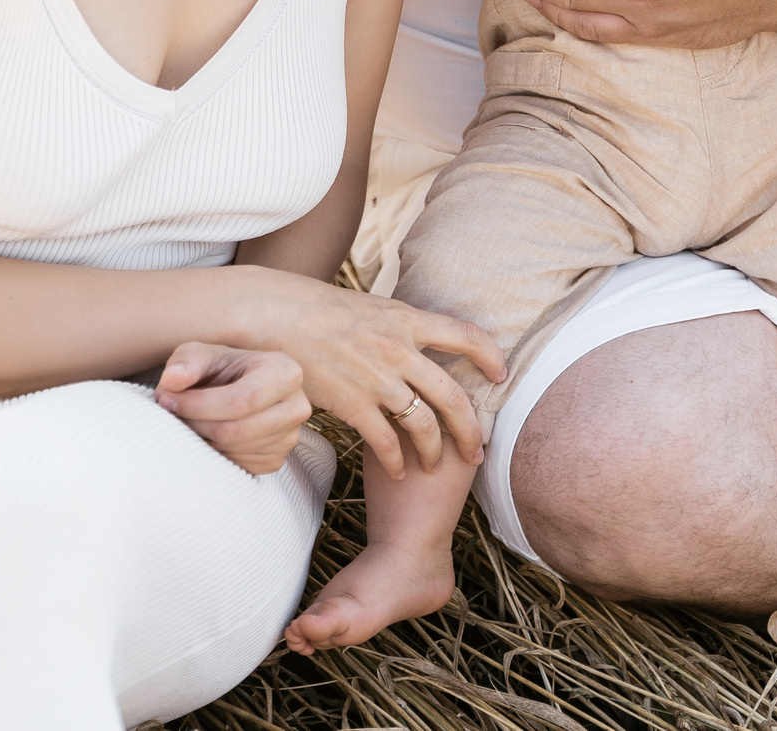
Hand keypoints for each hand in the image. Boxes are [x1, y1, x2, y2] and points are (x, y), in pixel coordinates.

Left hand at [155, 344, 311, 475]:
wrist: (239, 387)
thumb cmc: (221, 368)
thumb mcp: (201, 354)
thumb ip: (185, 362)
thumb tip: (172, 380)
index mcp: (285, 372)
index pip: (241, 400)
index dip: (199, 405)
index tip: (167, 400)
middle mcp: (296, 407)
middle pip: (236, 431)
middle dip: (196, 424)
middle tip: (171, 412)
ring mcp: (289, 438)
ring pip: (234, 450)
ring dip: (201, 439)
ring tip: (187, 420)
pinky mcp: (276, 460)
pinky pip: (237, 465)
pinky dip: (214, 453)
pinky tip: (206, 434)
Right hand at [235, 270, 503, 478]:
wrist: (275, 316)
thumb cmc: (314, 307)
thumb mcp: (369, 306)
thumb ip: (397, 325)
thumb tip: (415, 335)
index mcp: (407, 319)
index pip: (466, 336)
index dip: (490, 356)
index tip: (501, 374)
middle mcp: (400, 350)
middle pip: (454, 396)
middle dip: (471, 429)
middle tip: (477, 451)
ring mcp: (378, 379)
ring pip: (425, 425)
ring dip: (435, 451)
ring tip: (435, 466)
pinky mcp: (353, 403)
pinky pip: (386, 441)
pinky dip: (397, 460)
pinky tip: (400, 471)